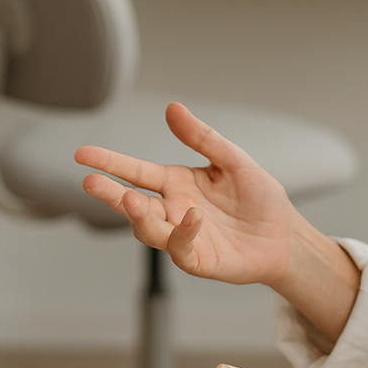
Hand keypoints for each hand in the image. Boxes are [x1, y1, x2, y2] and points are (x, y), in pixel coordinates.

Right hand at [75, 102, 293, 285]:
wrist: (285, 235)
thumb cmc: (259, 198)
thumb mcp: (233, 160)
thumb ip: (203, 138)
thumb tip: (172, 107)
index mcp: (177, 183)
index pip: (136, 171)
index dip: (110, 162)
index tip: (82, 154)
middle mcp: (173, 209)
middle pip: (132, 202)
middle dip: (110, 194)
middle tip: (90, 182)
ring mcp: (183, 236)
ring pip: (148, 229)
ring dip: (138, 216)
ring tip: (131, 200)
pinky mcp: (198, 259)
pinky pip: (181, 248)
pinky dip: (182, 233)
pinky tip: (192, 217)